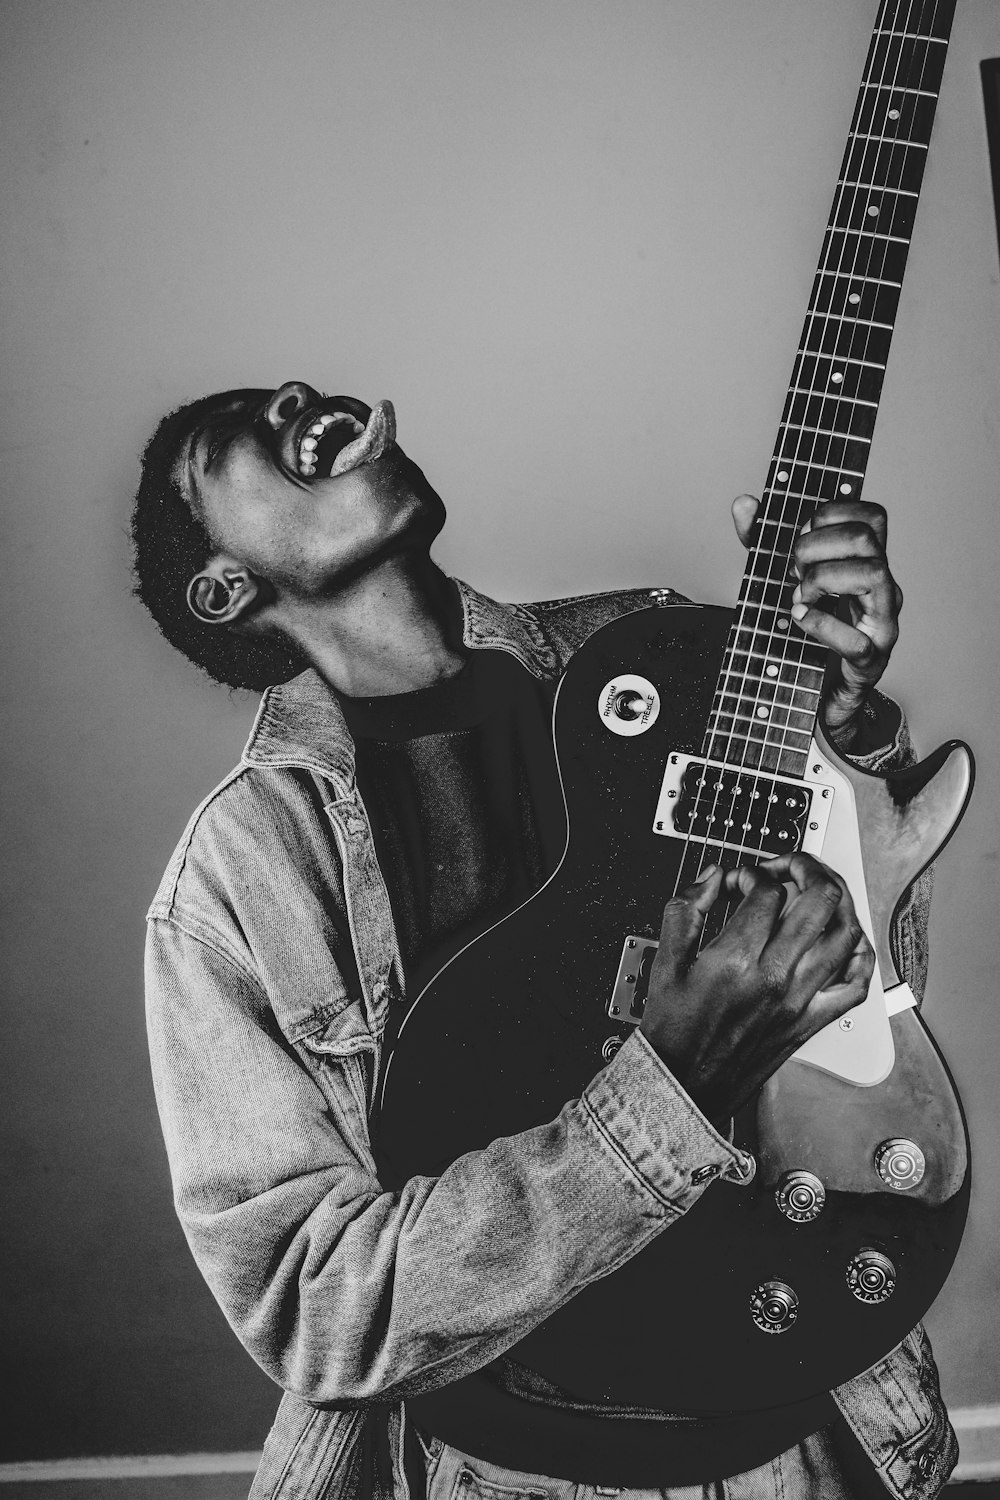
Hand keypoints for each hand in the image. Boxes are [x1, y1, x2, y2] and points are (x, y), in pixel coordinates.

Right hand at [639, 853, 873, 1128]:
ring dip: (835, 899)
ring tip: (816, 890)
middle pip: (819, 899)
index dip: (751, 872)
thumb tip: (712, 877)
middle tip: (788, 867)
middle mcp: (776, 977)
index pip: (766, 890)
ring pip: (845, 932)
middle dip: (806, 867)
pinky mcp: (812, 1021)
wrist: (687, 1086)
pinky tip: (844, 937)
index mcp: (736, 960)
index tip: (738, 881)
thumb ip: (686, 909)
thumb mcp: (664, 962)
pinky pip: (856, 983)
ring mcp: (800, 1000)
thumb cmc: (674, 1032)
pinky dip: (858, 953)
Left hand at [732, 494, 902, 749]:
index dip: (832, 513)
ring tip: (797, 597)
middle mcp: (882, 587)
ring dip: (821, 580)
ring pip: (872, 574)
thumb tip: (743, 503)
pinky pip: (856, 639)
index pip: (872, 515)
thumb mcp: (780, 580)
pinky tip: (798, 620)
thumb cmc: (807, 632)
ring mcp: (882, 622)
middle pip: (866, 537)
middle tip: (792, 569)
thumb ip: (762, 541)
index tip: (801, 532)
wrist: (818, 696)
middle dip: (816, 546)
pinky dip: (821, 625)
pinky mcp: (871, 659)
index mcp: (867, 563)